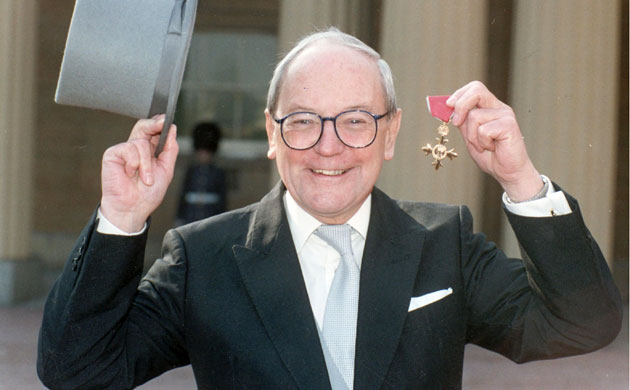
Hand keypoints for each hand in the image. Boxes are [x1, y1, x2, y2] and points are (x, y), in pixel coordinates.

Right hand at [100, 115, 178, 231]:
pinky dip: (135, 163)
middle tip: (162, 123)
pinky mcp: (113, 154)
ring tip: (146, 180)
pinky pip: (129, 149)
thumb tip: (172, 129)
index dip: (160, 124)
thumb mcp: (166, 170)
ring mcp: (124, 150)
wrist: (133, 209)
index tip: (167, 120)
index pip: (154, 131)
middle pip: (143, 126)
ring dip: (147, 164)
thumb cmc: (148, 194)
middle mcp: (136, 148)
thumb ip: (170, 149)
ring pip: (140, 143)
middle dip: (154, 124)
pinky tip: (130, 174)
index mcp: (149, 151)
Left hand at [447, 81, 542, 200]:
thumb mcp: (470, 136)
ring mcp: (505, 115)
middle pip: (477, 90)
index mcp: (490, 107)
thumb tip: (447, 108)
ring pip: (474, 116)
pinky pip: (483, 130)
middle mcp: (498, 108)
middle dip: (460, 105)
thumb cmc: (490, 156)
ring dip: (472, 136)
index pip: (474, 88)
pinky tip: (492, 148)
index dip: (459, 94)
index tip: (448, 106)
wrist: (508, 172)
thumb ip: (462, 122)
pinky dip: (482, 142)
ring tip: (483, 146)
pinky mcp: (509, 125)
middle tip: (456, 123)